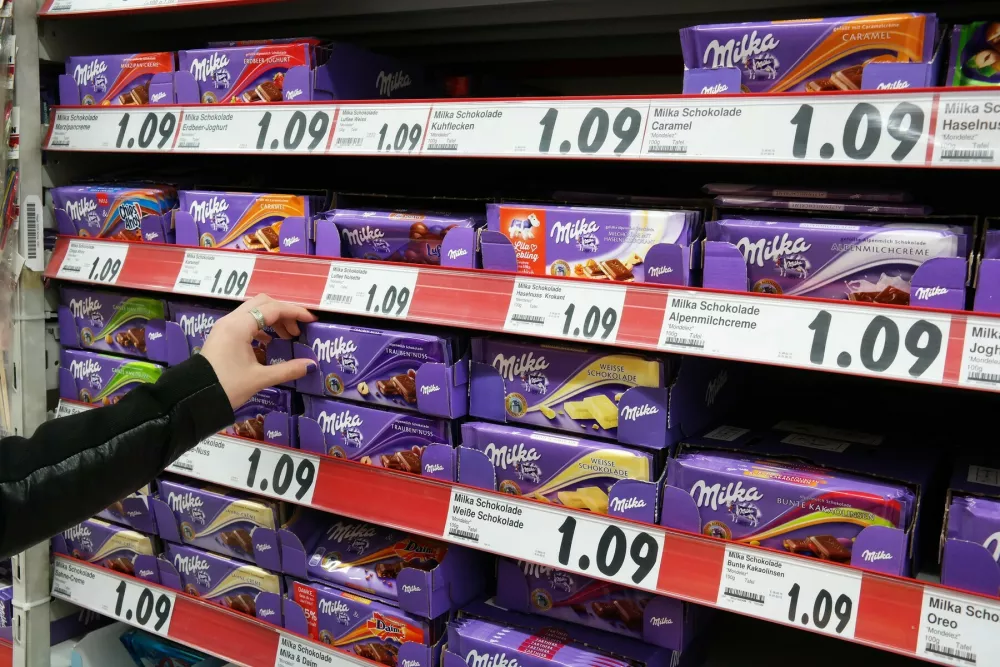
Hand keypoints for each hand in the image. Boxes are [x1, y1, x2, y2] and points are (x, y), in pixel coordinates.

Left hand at [200, 294, 317, 408]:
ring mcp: (224, 326)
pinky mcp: (222, 335)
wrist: (193, 398)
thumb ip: (288, 370)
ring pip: (254, 310)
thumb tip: (310, 365)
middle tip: (296, 331)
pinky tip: (268, 342)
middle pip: (263, 303)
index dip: (295, 312)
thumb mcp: (260, 379)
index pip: (273, 308)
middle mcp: (231, 320)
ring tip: (286, 337)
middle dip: (284, 313)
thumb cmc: (227, 387)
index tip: (311, 321)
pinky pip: (245, 320)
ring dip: (272, 319)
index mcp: (239, 326)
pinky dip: (261, 326)